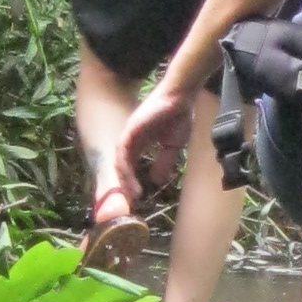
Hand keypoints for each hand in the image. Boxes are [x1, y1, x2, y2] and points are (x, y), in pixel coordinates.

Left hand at [114, 79, 194, 206]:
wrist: (180, 97)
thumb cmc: (177, 116)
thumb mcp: (172, 145)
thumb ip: (164, 161)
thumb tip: (158, 181)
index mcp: (140, 143)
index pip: (130, 167)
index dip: (131, 183)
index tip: (136, 199)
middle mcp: (130, 140)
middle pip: (122, 167)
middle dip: (124, 186)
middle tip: (129, 204)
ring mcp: (129, 134)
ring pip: (120, 163)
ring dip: (124, 181)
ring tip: (130, 196)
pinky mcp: (131, 129)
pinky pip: (123, 152)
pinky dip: (125, 168)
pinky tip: (129, 180)